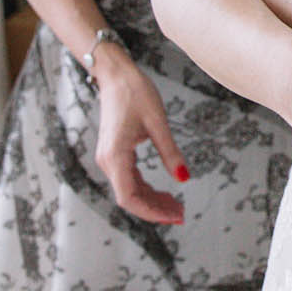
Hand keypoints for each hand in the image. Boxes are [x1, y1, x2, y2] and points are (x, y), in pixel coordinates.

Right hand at [89, 44, 188, 224]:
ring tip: (176, 204)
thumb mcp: (158, 122)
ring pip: (129, 190)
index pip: (130, 198)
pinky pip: (128, 179)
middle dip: (155, 209)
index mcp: (115, 156)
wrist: (115, 75)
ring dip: (151, 200)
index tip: (174, 215)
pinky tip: (163, 190)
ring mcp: (108, 158)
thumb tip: (184, 178)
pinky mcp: (113, 153)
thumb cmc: (135, 93)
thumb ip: (170, 152)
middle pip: (130, 198)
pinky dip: (145, 188)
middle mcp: (107, 161)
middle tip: (181, 213)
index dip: (151, 212)